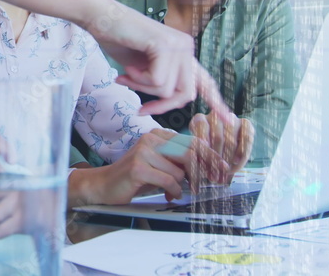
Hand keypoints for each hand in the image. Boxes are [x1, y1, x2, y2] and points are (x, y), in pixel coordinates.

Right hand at [71, 129, 228, 205]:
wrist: (104, 185)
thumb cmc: (135, 177)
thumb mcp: (160, 165)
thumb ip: (179, 162)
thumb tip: (209, 167)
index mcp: (158, 135)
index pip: (191, 142)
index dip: (210, 156)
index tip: (223, 168)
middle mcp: (151, 139)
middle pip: (189, 153)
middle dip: (203, 171)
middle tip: (212, 183)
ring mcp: (143, 152)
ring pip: (179, 170)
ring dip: (182, 186)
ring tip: (175, 192)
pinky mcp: (138, 167)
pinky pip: (168, 180)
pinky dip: (173, 190)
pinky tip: (170, 194)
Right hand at [84, 0, 228, 118]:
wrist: (99, 16)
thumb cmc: (116, 39)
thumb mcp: (142, 68)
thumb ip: (158, 81)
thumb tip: (166, 99)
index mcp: (183, 52)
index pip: (204, 80)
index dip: (215, 101)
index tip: (229, 120)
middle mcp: (186, 47)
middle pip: (185, 94)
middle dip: (161, 105)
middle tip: (140, 109)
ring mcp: (178, 45)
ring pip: (167, 90)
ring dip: (141, 87)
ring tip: (126, 74)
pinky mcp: (166, 46)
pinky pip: (157, 81)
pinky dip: (138, 80)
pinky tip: (127, 67)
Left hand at [190, 112, 254, 182]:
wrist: (220, 147)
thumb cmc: (205, 152)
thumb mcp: (198, 154)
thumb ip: (200, 159)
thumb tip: (206, 176)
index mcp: (199, 120)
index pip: (201, 129)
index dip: (204, 147)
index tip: (206, 163)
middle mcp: (215, 115)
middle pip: (217, 137)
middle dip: (217, 159)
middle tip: (217, 174)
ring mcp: (231, 118)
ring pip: (232, 139)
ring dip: (229, 159)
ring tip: (227, 172)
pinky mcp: (246, 123)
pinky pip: (247, 138)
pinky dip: (242, 153)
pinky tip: (237, 163)